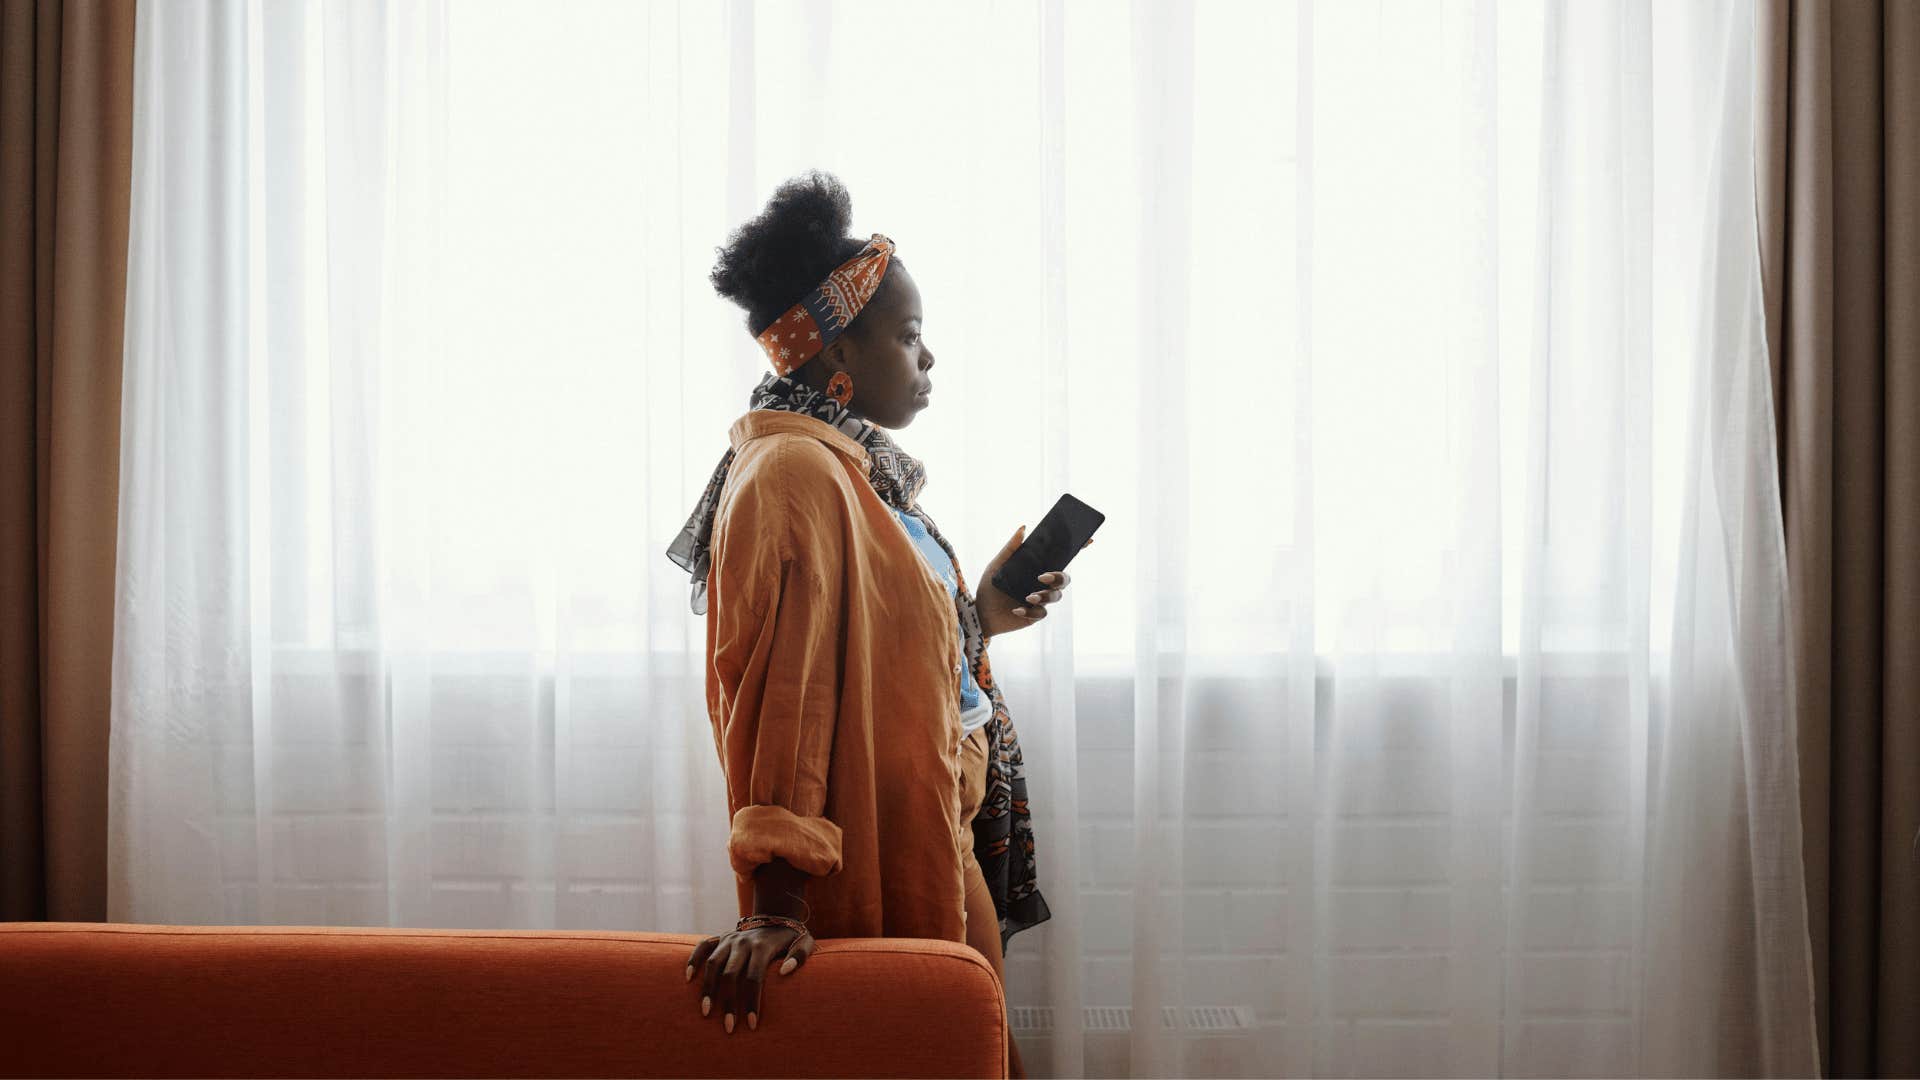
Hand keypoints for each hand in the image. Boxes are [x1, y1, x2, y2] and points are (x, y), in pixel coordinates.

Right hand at [684, 921, 814, 1033]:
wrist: (777, 915)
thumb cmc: (792, 937)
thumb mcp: (805, 941)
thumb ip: (800, 956)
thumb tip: (785, 972)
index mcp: (762, 946)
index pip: (754, 978)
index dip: (752, 1002)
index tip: (751, 1024)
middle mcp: (743, 942)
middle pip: (730, 975)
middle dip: (728, 1002)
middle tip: (728, 1028)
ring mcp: (730, 939)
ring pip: (713, 964)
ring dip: (707, 988)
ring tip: (705, 1012)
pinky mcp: (721, 937)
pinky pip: (703, 946)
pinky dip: (693, 960)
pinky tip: (688, 978)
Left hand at [977, 525, 1092, 640]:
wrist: (979, 612)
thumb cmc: (990, 586)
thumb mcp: (997, 564)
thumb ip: (1010, 548)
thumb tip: (1024, 528)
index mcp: (1037, 567)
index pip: (1060, 557)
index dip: (1077, 549)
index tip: (1088, 540)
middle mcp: (1042, 583)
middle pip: (1064, 578)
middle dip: (1058, 577)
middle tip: (1043, 576)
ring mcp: (1040, 599)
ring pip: (1056, 596)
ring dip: (1044, 595)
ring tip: (1028, 596)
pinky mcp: (1034, 615)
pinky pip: (1041, 613)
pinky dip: (1029, 611)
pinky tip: (1017, 609)